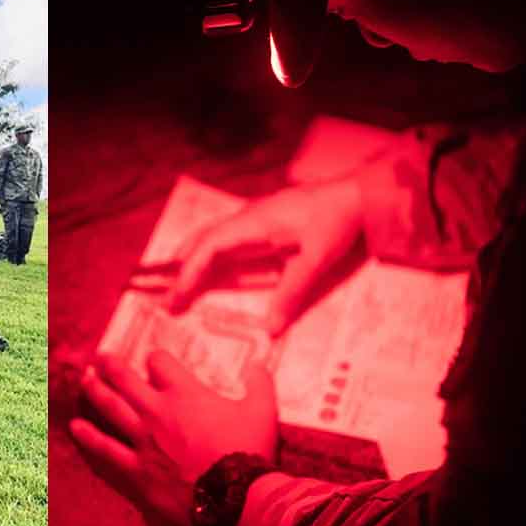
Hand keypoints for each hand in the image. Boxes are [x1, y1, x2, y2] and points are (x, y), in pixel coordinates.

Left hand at [69, 351, 277, 525]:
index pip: (160, 362)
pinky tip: (75, 427)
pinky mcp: (136, 467)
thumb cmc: (248, 452)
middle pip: (125, 379)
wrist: (235, 498)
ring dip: (95, 391)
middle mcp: (157, 410)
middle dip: (112, 365)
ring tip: (85, 380)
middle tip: (101, 357)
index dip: (156, 359)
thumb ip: (260, 384)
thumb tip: (258, 365)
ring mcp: (143, 439)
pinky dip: (89, 437)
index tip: (154, 361)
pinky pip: (105, 449)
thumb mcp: (262, 412)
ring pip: (110, 407)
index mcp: (185, 393)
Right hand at [159, 177, 362, 335]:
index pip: (209, 247)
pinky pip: (225, 236)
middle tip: (167, 298)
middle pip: (201, 239)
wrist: (358, 195)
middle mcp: (246, 217)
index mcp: (253, 224)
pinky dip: (207, 253)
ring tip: (177, 284)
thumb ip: (292, 294)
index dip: (189, 273)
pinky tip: (207, 267)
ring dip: (190, 259)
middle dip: (179, 268)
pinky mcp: (262, 219)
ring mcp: (252, 216)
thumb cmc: (337, 222)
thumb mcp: (317, 260)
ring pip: (210, 236)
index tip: (176, 297)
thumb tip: (270, 329)